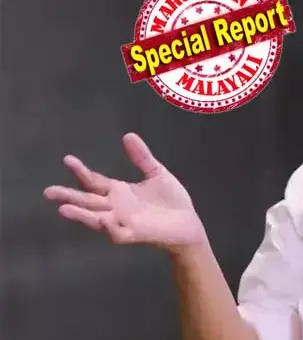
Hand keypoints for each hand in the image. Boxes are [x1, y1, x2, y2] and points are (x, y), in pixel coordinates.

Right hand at [44, 133, 206, 254]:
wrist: (188, 222)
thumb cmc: (171, 200)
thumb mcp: (156, 173)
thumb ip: (141, 157)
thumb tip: (128, 135)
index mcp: (118, 192)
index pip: (94, 181)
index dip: (80, 172)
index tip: (67, 159)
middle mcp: (116, 208)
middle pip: (87, 202)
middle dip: (68, 197)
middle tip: (48, 192)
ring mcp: (124, 222)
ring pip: (96, 220)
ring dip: (81, 215)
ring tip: (63, 209)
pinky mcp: (136, 234)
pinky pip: (118, 234)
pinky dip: (111, 229)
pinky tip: (104, 221)